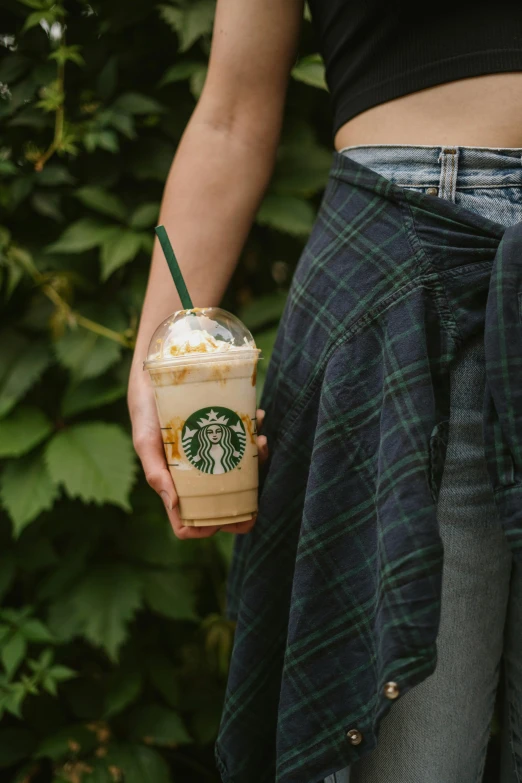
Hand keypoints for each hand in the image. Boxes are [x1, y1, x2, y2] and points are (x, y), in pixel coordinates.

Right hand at [128, 362, 267, 539]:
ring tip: (261, 442)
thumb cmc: (145, 407)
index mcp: (173, 482)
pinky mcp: (222, 429)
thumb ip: (155, 472)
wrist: (156, 366)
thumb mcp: (145, 439)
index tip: (222, 523)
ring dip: (256, 462)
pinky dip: (255, 433)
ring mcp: (210, 450)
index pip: (188, 522)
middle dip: (243, 505)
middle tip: (256, 498)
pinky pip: (245, 440)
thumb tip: (174, 505)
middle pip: (221, 502)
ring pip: (240, 471)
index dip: (205, 529)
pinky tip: (257, 419)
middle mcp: (194, 471)